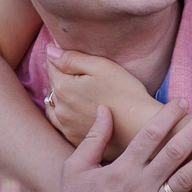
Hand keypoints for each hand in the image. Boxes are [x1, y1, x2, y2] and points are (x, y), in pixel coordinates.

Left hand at [42, 50, 156, 153]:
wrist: (142, 126)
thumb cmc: (125, 92)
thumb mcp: (101, 67)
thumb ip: (72, 58)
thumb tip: (50, 51)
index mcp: (63, 87)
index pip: (51, 66)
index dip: (58, 57)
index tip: (69, 54)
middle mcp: (60, 109)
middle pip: (52, 86)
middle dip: (60, 76)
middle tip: (77, 71)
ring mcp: (66, 127)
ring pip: (54, 106)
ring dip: (61, 97)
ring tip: (76, 92)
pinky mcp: (76, 140)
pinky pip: (63, 124)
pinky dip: (67, 115)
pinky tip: (79, 111)